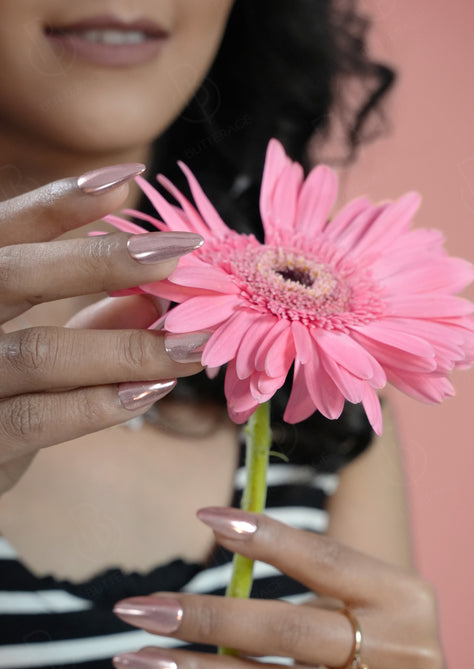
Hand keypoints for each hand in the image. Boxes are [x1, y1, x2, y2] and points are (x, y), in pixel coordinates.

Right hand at [0, 164, 205, 496]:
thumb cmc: (2, 399)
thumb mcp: (38, 351)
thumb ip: (87, 324)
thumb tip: (154, 295)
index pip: (5, 232)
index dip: (61, 202)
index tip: (129, 179)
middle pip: (15, 274)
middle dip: (102, 260)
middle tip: (181, 251)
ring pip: (39, 352)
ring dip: (126, 347)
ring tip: (192, 344)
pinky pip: (37, 420)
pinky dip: (98, 403)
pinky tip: (152, 391)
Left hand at [112, 507, 473, 668]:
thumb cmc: (384, 646)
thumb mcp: (372, 601)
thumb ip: (316, 581)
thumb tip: (226, 550)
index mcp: (404, 597)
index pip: (326, 559)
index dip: (266, 538)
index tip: (206, 519)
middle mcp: (404, 652)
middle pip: (288, 631)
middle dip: (206, 619)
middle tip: (141, 610)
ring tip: (141, 663)